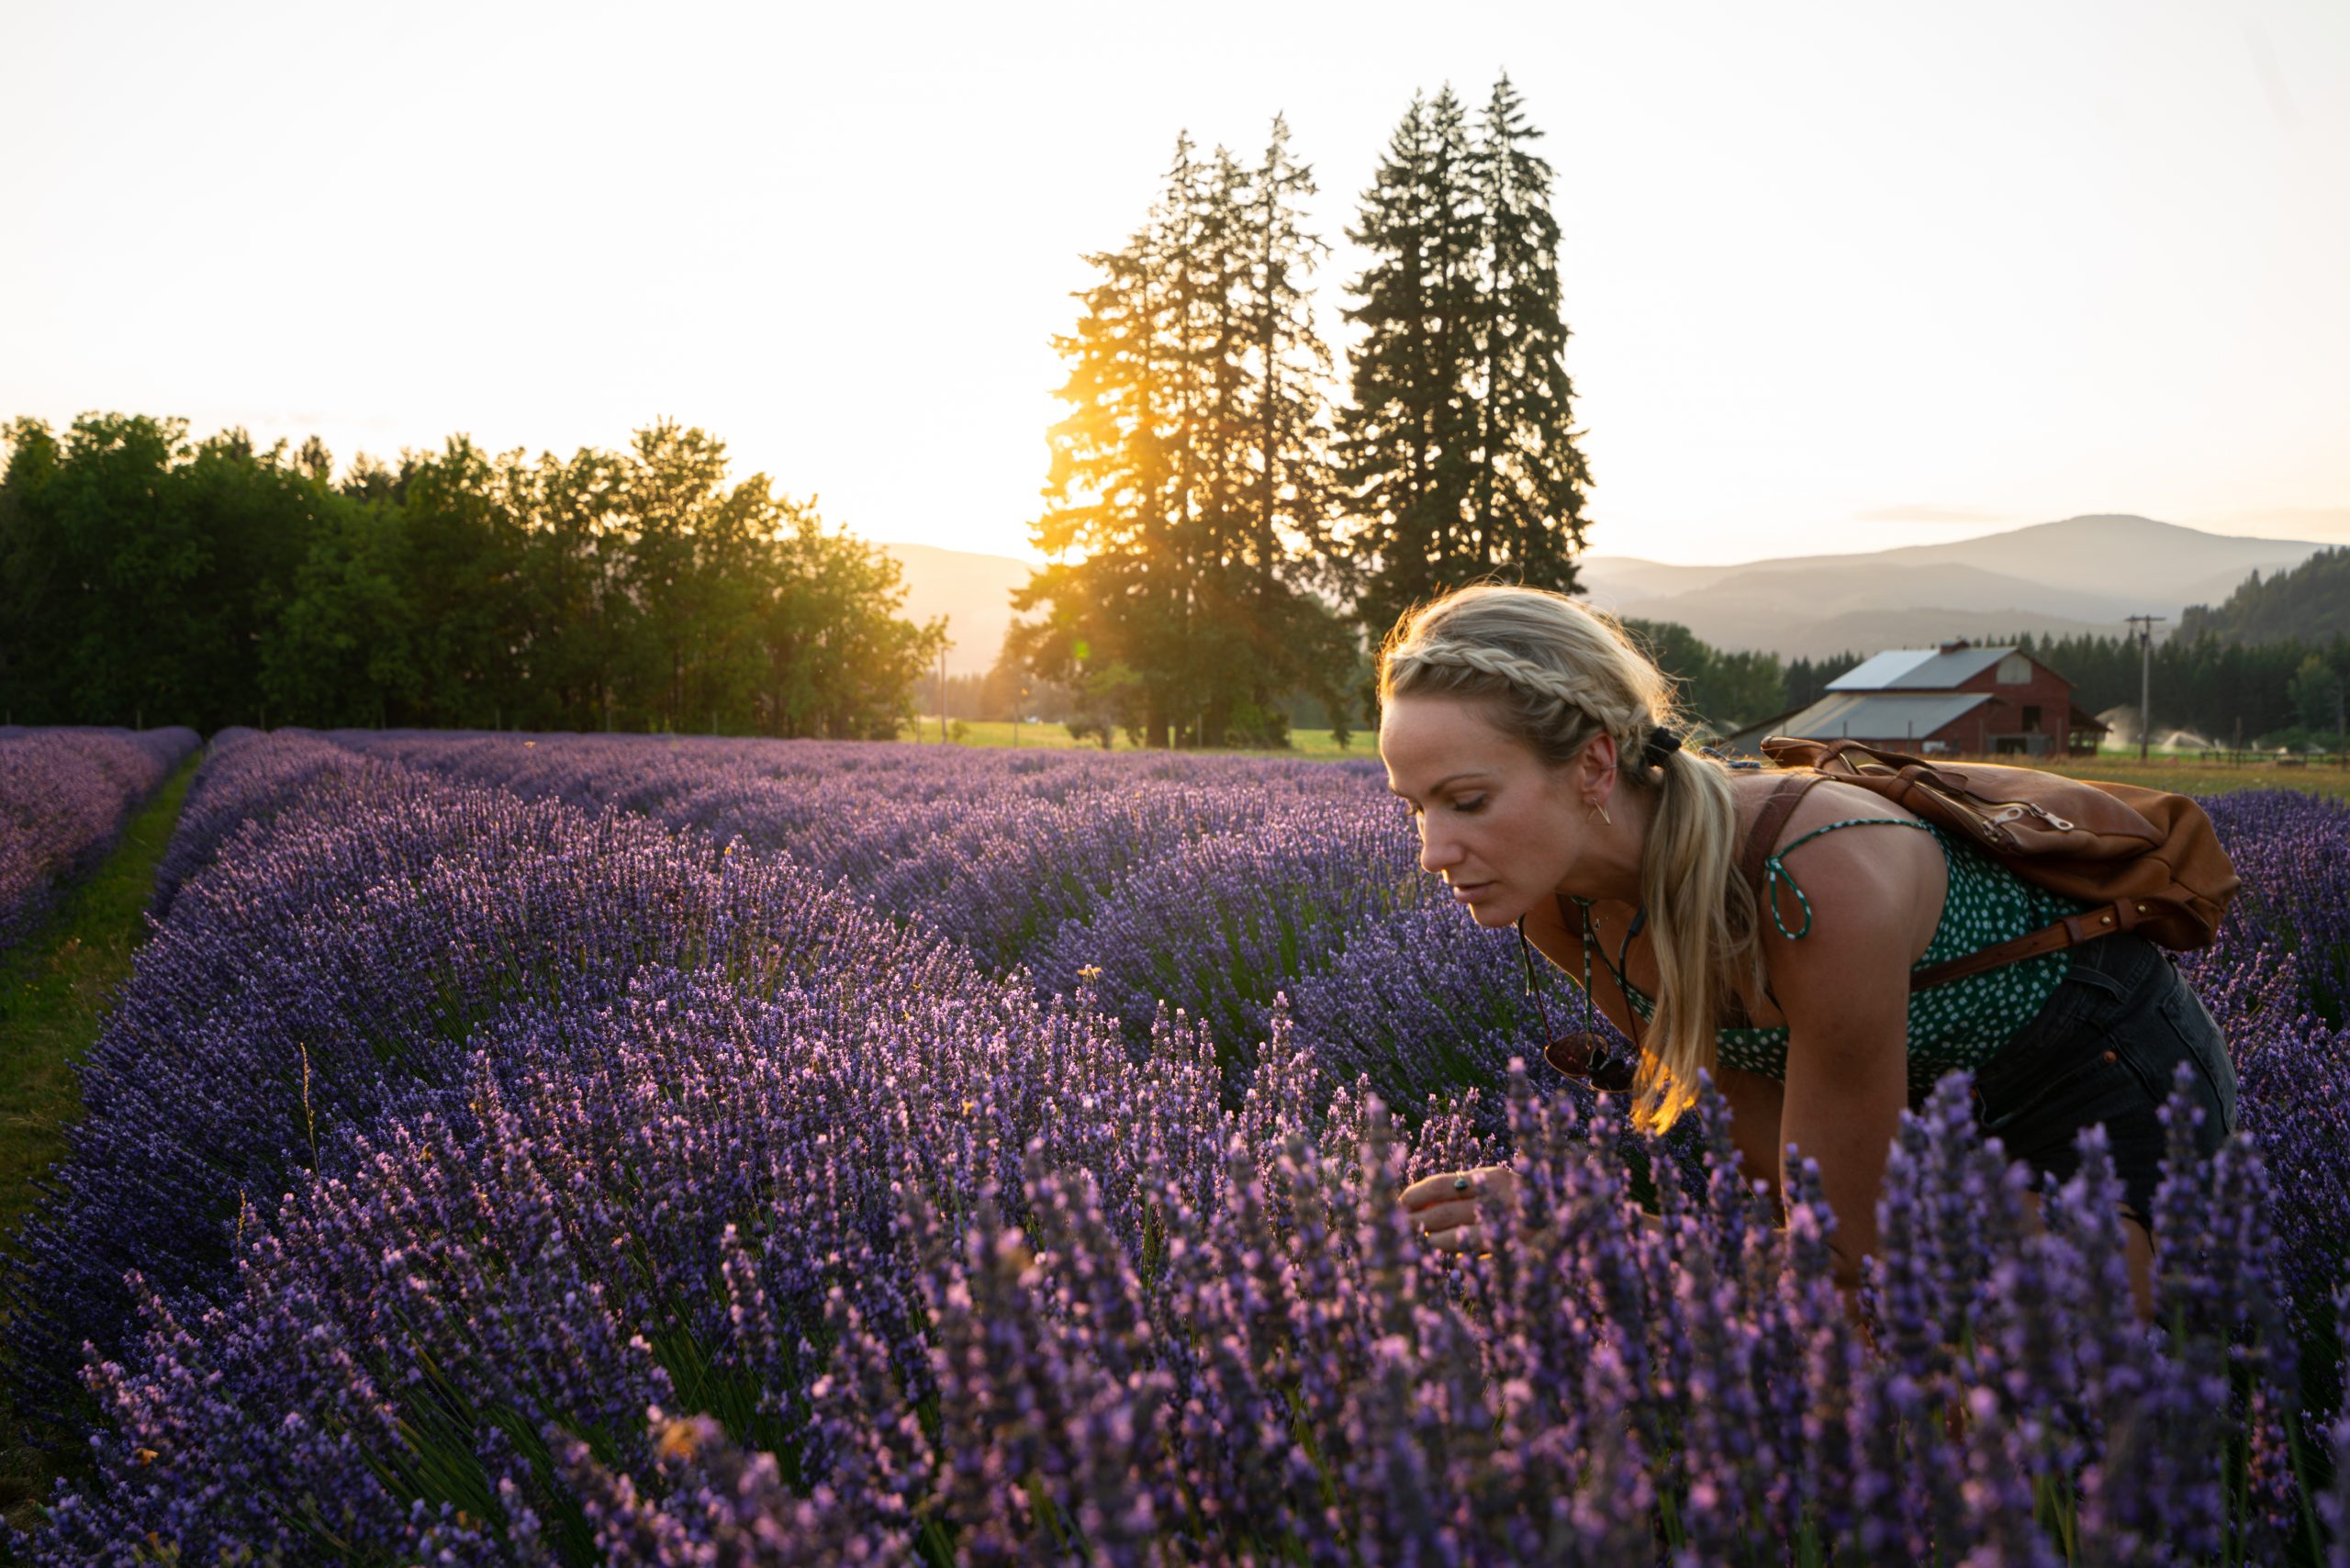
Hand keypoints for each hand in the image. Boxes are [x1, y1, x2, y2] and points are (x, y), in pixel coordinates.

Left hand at [1400, 1164, 1515, 1254]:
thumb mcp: (1499, 1190)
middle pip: (1443, 1210)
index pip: (1441, 1185)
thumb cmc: (1526, 1205)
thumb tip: (1424, 1204)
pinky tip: (1439, 1250)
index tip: (1400, 1203)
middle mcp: (1496, 1197)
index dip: (1416, 1195)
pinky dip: (1452, 1247)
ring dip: (1429, 1237)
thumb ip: (1467, 1192)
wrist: (1578, 1223)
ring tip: (1412, 1240)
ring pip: (1454, 1232)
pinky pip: (1472, 1247)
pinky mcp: (1512, 1245)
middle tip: (1397, 1226)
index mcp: (1491, 1177)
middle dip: (1416, 1219)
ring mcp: (1504, 1223)